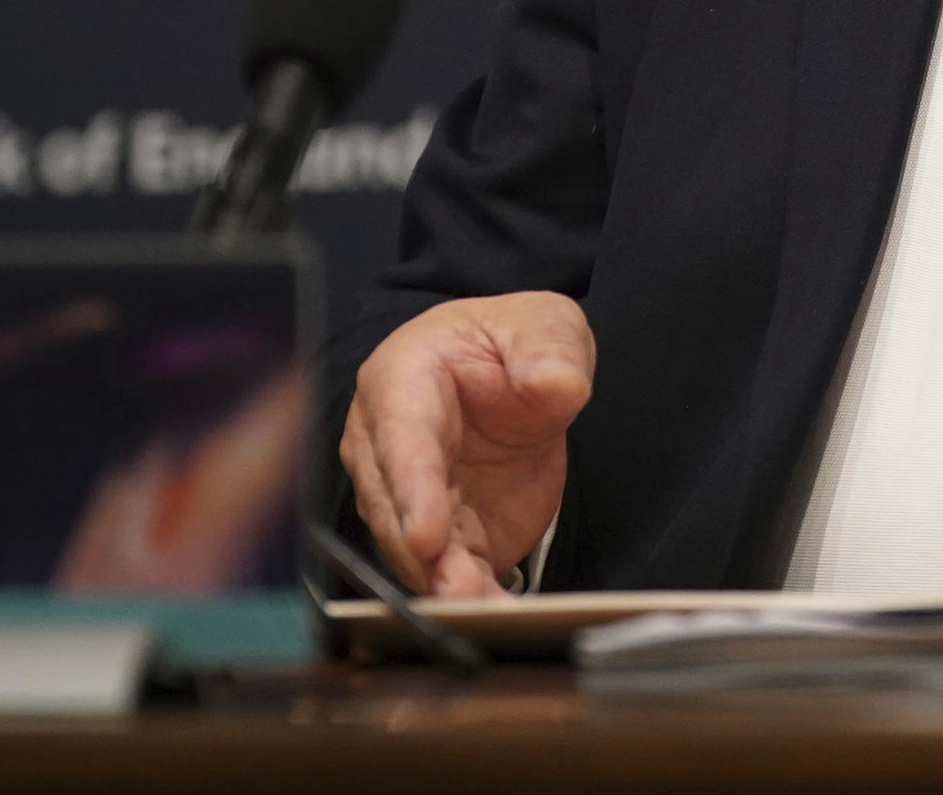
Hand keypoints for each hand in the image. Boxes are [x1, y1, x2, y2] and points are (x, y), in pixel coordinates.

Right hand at [338, 291, 593, 594]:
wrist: (515, 375)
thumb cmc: (509, 341)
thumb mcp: (541, 325)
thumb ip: (547, 351)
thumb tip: (554, 384)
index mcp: (402, 383)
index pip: (402, 440)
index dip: (412, 489)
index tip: (427, 534)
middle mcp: (388, 446)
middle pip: (395, 510)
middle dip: (424, 556)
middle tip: (458, 594)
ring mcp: (410, 496)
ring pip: (414, 551)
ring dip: (445, 587)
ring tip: (483, 615)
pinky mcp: (443, 535)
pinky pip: (448, 571)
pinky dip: (471, 599)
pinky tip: (498, 618)